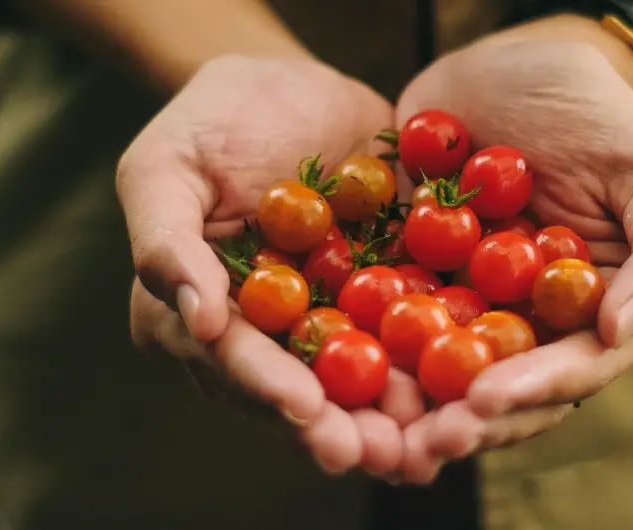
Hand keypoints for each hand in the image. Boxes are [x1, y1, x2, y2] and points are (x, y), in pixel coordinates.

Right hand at [117, 56, 423, 476]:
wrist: (294, 88)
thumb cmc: (213, 120)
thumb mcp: (165, 166)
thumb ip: (166, 241)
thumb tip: (197, 321)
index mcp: (201, 315)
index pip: (231, 360)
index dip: (267, 387)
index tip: (305, 408)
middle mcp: (264, 335)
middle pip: (298, 391)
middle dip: (337, 427)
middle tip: (375, 453)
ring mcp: (326, 322)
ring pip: (356, 380)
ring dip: (390, 416)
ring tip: (425, 442)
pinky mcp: (379, 300)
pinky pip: (406, 335)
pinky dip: (434, 363)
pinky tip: (467, 386)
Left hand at [394, 19, 632, 482]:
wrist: (510, 64)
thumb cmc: (594, 110)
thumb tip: (621, 331)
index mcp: (598, 310)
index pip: (573, 368)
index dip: (532, 391)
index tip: (484, 402)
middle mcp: (535, 321)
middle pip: (504, 388)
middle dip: (464, 419)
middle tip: (422, 442)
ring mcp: (473, 304)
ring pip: (444, 371)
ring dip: (413, 406)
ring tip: (376, 431)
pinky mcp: (417, 279)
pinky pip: (390, 320)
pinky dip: (367, 346)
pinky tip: (336, 366)